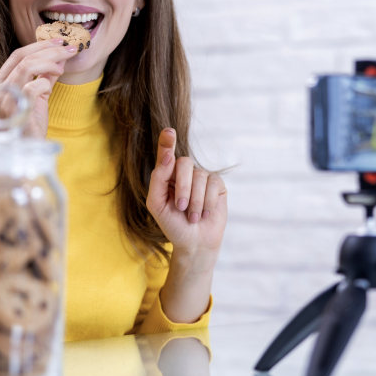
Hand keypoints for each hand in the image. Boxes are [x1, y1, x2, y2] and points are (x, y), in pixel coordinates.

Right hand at [0, 40, 76, 137]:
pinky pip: (31, 87)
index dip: (39, 46)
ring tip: (62, 67)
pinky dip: (44, 83)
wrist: (26, 153)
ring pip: (26, 67)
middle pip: (22, 58)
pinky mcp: (13, 111)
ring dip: (49, 62)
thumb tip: (59, 58)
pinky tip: (49, 90)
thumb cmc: (30, 128)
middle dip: (49, 49)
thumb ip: (45, 77)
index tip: (59, 41)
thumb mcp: (38, 98)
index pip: (17, 56)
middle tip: (69, 48)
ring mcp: (2, 100)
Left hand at [147, 129, 226, 323]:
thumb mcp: (157, 204)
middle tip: (181, 207)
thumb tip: (169, 157)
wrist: (193, 243)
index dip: (167, 142)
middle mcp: (185, 173)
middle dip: (182, 187)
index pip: (167, 153)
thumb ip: (158, 179)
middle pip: (185, 163)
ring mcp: (203, 178)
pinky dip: (208, 202)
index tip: (168, 132)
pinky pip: (214, 184)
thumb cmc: (172, 224)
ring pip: (200, 176)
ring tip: (193, 217)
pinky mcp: (218, 186)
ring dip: (196, 201)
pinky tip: (205, 214)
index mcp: (167, 175)